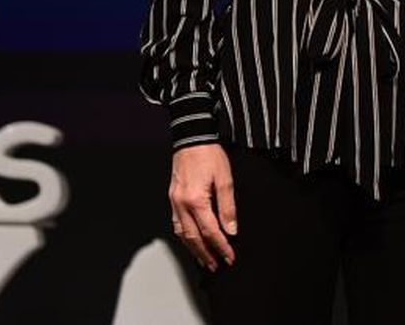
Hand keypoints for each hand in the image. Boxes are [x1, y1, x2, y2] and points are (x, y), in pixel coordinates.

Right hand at [168, 143, 236, 269]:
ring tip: (203, 260)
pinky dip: (184, 237)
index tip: (230, 257)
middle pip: (193, 238)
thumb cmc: (209, 155)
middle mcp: (181, 205)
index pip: (211, 231)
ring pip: (182, 234)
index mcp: (196, 201)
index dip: (221, 246)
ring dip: (193, 249)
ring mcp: (174, 203)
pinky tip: (190, 241)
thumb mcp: (225, 178)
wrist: (191, 139)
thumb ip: (228, 206)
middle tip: (216, 265)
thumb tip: (231, 229)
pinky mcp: (172, 199)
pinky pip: (176, 224)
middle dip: (205, 254)